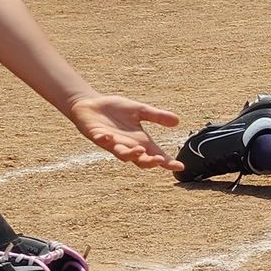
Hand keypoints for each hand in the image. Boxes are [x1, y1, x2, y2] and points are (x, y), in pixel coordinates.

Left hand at [66, 93, 183, 171]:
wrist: (91, 105)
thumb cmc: (115, 110)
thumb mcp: (140, 110)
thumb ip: (157, 116)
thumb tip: (177, 121)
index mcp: (139, 141)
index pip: (156, 154)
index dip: (168, 162)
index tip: (179, 166)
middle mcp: (127, 145)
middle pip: (140, 160)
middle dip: (150, 161)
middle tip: (159, 160)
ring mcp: (112, 142)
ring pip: (122, 154)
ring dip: (130, 154)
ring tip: (139, 150)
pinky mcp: (97, 135)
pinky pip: (101, 140)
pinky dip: (105, 140)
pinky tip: (108, 136)